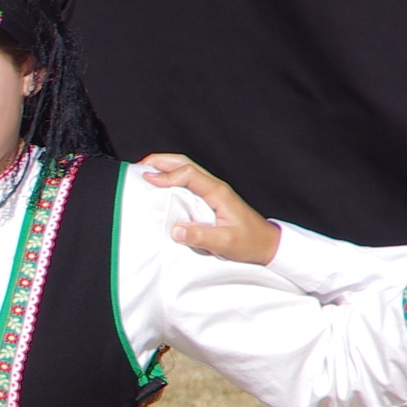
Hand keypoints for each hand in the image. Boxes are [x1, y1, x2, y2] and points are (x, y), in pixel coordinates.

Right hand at [137, 154, 276, 264]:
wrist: (267, 244)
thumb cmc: (250, 242)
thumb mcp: (226, 243)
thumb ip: (202, 236)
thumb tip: (176, 230)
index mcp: (218, 192)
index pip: (188, 174)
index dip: (166, 175)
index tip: (147, 180)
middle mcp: (215, 187)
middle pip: (185, 164)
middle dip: (161, 161)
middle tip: (140, 166)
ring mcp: (213, 192)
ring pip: (186, 170)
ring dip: (165, 167)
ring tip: (145, 172)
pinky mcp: (211, 199)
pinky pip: (188, 182)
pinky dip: (172, 178)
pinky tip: (161, 187)